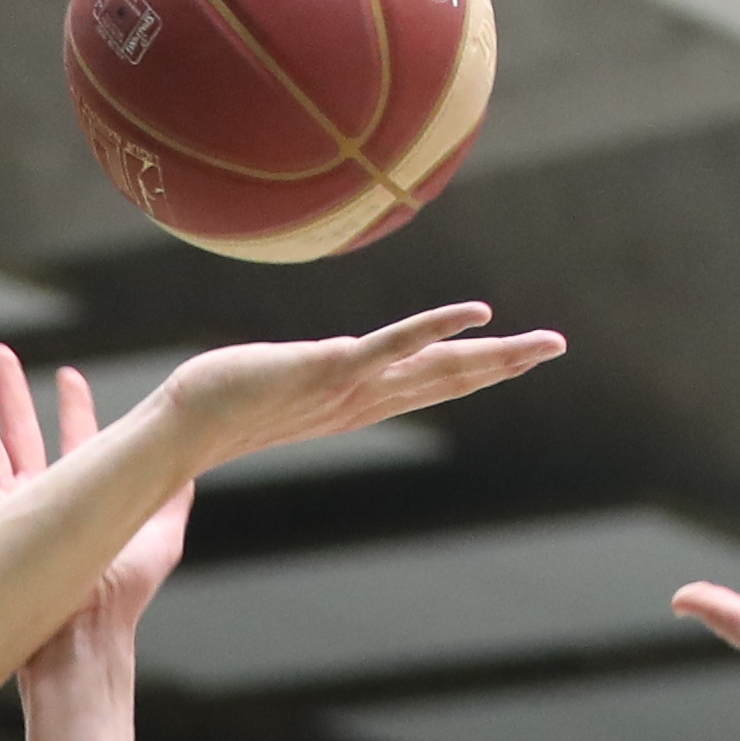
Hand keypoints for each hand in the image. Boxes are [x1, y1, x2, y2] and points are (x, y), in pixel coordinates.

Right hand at [0, 348, 188, 672]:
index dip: (74, 407)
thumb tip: (190, 456)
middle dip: (9, 391)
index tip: (68, 376)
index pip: (75, 440)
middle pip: (21, 433)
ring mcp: (10, 515)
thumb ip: (172, 492)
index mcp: (82, 497)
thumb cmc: (124, 597)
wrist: (84, 637)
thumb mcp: (162, 534)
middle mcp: (43, 502)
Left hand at [155, 301, 564, 469]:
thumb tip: (313, 370)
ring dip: (492, 355)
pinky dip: (433, 329)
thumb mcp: (281, 387)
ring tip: (540, 343)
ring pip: (435, 370)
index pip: (429, 384)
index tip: (516, 354)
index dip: (475, 370)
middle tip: (557, 345)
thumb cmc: (220, 404)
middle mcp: (363, 402)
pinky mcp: (330, 368)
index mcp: (357, 404)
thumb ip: (306, 379)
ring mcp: (351, 388)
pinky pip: (391, 347)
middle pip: (449, 380)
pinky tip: (474, 312)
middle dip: (505, 364)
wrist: (182, 428)